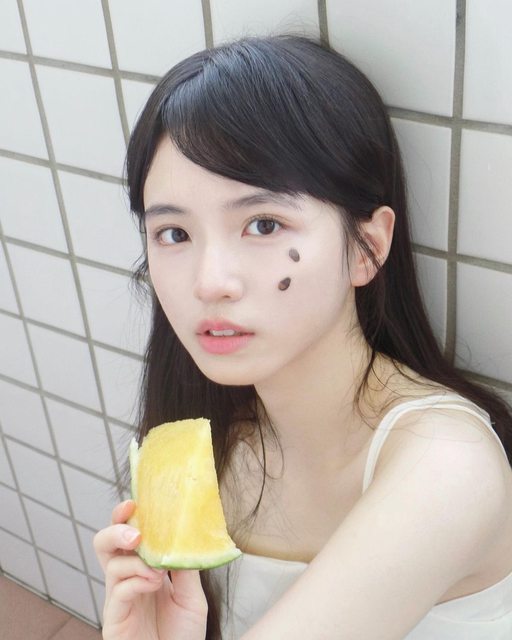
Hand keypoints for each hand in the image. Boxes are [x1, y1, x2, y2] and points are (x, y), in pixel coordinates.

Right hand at [94, 500, 207, 639]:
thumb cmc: (182, 635)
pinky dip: (137, 580)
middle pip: (105, 542)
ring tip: (156, 569)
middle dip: (116, 528)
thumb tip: (185, 536)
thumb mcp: (192, 595)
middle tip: (136, 532)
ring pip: (110, 563)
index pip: (128, 534)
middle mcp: (126, 578)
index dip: (126, 516)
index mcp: (143, 568)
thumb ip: (185, 567)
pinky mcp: (114, 617)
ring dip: (135, 559)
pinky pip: (118, 589)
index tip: (135, 501)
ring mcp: (118, 597)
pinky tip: (154, 583)